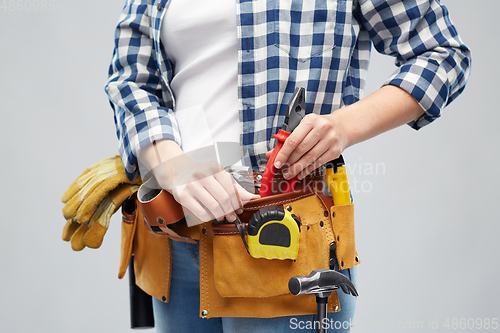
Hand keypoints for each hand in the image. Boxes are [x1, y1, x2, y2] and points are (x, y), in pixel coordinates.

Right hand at [140, 140, 254, 222]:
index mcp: (214, 168)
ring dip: (220, 215)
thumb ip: (233, 186)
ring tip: (221, 217)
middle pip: (224, 198)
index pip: (231, 188)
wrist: (174, 170)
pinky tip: (209, 216)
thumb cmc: (199, 174)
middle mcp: (203, 175)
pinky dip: (208, 217)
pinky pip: (201, 212)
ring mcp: (192, 185)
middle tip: (231, 216)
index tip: (239, 209)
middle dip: (230, 211)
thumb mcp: (216, 175)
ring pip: (214, 206)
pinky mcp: (182, 195)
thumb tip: (251, 197)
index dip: (237, 202)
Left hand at [271, 113, 346, 180]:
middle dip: (289, 162)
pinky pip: (318, 163)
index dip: (283, 153)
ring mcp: (330, 140)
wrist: (342, 126)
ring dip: (297, 168)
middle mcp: (321, 128)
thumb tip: (272, 154)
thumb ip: (288, 139)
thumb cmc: (320, 126)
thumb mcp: (304, 126)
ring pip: (310, 158)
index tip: (277, 162)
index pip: (293, 139)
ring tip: (290, 174)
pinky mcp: (335, 150)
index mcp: (310, 120)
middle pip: (301, 150)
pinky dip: (308, 170)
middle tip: (283, 170)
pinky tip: (301, 173)